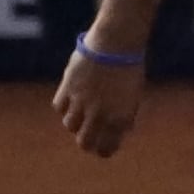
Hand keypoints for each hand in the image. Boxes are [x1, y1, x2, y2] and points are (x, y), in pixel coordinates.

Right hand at [53, 36, 147, 158]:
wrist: (116, 42)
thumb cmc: (129, 67)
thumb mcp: (133, 95)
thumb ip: (124, 115)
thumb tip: (119, 130)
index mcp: (120, 117)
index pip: (107, 147)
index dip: (104, 150)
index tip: (102, 149)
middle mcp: (99, 113)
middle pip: (84, 142)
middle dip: (87, 143)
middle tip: (88, 139)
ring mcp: (82, 101)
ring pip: (70, 125)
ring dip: (75, 123)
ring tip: (80, 115)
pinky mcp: (68, 88)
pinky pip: (60, 107)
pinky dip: (64, 107)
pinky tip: (71, 100)